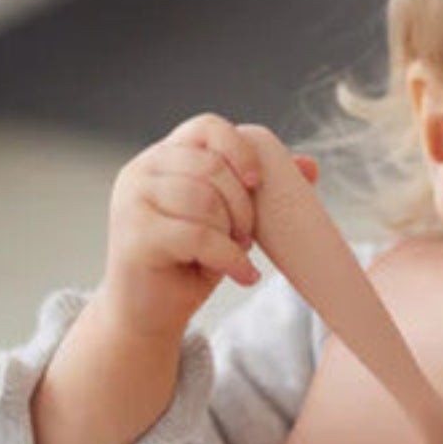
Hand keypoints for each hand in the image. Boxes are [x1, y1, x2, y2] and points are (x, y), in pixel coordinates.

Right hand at [101, 114, 318, 341]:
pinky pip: (198, 235)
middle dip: (242, 205)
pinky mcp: (136, 236)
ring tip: (236, 254)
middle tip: (247, 237)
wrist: (150, 315)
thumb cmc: (189, 263)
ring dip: (233, 233)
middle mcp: (142, 171)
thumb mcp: (228, 220)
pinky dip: (229, 257)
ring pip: (204, 199)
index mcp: (164, 157)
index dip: (240, 149)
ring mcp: (133, 201)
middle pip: (211, 165)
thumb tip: (309, 165)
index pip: (207, 128)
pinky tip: (241, 274)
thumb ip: (257, 190)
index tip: (256, 182)